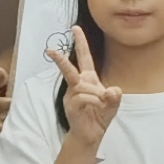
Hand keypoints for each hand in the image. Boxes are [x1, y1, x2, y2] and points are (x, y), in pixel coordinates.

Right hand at [47, 35, 120, 157]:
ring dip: (97, 94)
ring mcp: (72, 95)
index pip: (84, 58)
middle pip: (69, 68)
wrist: (92, 135)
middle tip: (49, 50)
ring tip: (103, 103)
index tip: (75, 28)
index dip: (81, 43)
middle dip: (60, 59)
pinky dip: (95, 101)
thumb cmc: (100, 116)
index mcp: (88, 79)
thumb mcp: (113, 104)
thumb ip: (115, 95)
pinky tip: (98, 107)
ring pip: (82, 85)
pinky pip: (83, 97)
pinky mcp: (71, 106)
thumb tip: (112, 91)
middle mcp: (78, 85)